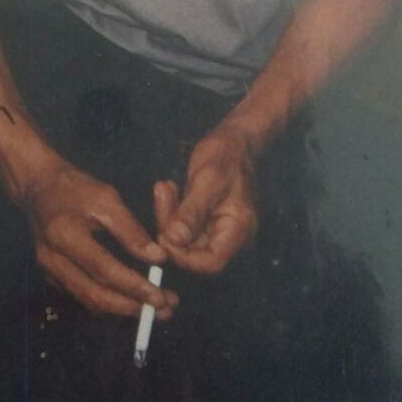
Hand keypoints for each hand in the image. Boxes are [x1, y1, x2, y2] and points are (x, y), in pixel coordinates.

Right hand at [23, 160, 177, 319]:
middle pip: (94, 294)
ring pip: (88, 300)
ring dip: (122, 310)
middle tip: (163, 311)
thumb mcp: (106, 197)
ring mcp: (49, 271)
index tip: (160, 297)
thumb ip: (130, 229)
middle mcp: (53, 260)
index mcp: (65, 235)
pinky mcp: (51, 276)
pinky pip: (82, 296)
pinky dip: (107, 303)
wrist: (38, 186)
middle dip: (130, 307)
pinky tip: (130, 302)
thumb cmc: (74, 187)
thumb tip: (158, 258)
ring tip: (154, 311)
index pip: (103, 269)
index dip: (133, 286)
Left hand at [154, 124, 257, 274]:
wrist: (237, 138)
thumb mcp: (208, 179)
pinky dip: (173, 212)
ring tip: (164, 188)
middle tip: (162, 195)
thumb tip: (173, 240)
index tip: (165, 231)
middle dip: (171, 228)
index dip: (183, 256)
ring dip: (169, 217)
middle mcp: (230, 236)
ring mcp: (218, 229)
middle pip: (194, 252)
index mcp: (238, 229)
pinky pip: (185, 227)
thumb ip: (191, 212)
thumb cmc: (227, 154)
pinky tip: (168, 189)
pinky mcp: (207, 221)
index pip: (210, 263)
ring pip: (185, 239)